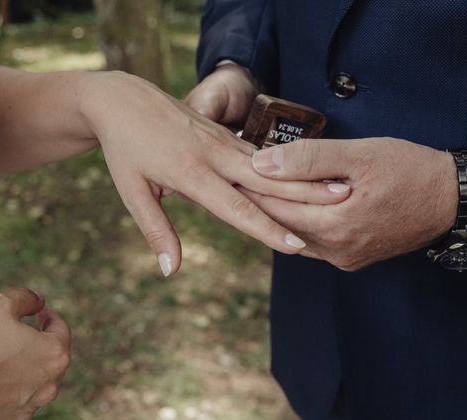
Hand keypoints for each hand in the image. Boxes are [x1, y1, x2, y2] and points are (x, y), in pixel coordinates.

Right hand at [0, 288, 70, 419]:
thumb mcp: (0, 303)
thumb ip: (27, 298)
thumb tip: (39, 301)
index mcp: (55, 355)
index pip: (61, 331)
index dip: (50, 317)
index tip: (40, 313)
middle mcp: (49, 385)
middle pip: (53, 359)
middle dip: (42, 343)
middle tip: (27, 331)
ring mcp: (29, 407)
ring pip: (37, 382)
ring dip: (28, 367)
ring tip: (9, 355)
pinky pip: (17, 402)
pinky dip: (11, 389)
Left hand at [82, 72, 345, 275]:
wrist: (122, 100)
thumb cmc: (124, 150)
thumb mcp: (133, 192)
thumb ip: (157, 231)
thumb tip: (170, 272)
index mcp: (191, 173)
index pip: (236, 208)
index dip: (266, 230)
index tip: (294, 246)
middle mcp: (213, 154)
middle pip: (268, 180)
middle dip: (306, 193)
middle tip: (344, 201)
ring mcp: (222, 140)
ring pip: (270, 164)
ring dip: (304, 176)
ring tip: (338, 185)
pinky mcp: (224, 133)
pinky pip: (259, 153)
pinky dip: (286, 165)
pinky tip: (308, 172)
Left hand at [242, 137, 457, 270]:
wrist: (452, 200)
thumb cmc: (409, 170)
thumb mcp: (360, 154)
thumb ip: (309, 159)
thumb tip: (261, 163)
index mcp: (334, 226)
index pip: (274, 209)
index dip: (248, 189)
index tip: (226, 171)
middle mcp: (335, 250)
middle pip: (280, 226)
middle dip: (256, 202)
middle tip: (230, 181)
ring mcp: (344, 258)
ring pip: (294, 236)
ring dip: (274, 215)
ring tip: (252, 192)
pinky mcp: (352, 258)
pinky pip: (312, 243)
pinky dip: (296, 225)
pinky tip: (286, 209)